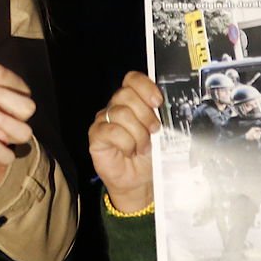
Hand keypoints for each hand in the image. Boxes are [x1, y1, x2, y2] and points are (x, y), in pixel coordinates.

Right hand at [89, 72, 162, 213]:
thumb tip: (164, 105)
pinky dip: (126, 143)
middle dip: (146, 115)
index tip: (157, 101)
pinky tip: (129, 151)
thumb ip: (159, 116)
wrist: (139, 180)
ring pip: (121, 113)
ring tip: (142, 147)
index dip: (145, 87)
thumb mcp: (160, 133)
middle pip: (126, 95)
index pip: (132, 79)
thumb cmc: (149, 156)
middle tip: (154, 131)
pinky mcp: (96, 136)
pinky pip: (111, 131)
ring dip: (138, 133)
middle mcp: (115, 107)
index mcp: (132, 102)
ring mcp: (103, 120)